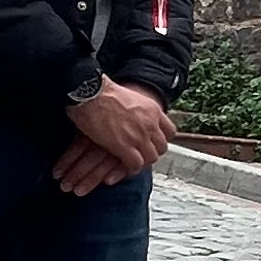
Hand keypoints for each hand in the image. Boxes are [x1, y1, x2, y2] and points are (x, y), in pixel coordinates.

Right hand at [54, 79, 174, 194]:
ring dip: (141, 162)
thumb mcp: (130, 98)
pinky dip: (130, 168)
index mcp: (153, 110)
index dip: (160, 140)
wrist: (90, 93)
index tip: (152, 143)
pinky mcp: (125, 147)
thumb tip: (133, 117)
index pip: (170, 132)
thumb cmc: (102, 93)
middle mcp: (150, 124)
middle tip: (139, 154)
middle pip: (161, 147)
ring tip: (130, 162)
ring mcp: (139, 136)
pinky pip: (136, 165)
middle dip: (151, 152)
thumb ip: (137, 110)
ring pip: (151, 158)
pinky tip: (122, 165)